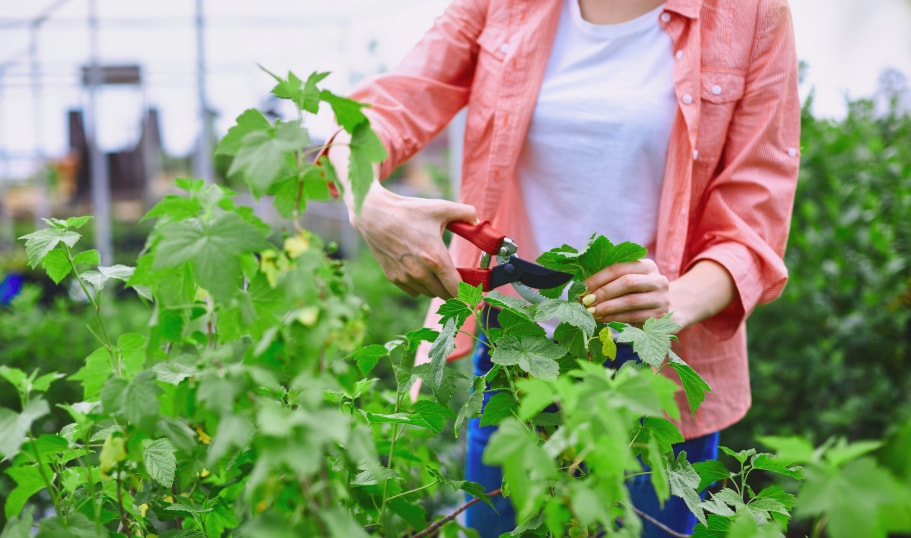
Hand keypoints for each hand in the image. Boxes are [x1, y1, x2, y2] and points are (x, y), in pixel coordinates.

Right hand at [351, 182, 477, 297]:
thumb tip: (479, 220)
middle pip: (445, 295)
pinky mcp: (394, 278)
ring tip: (437, 271)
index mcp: (436, 258)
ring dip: (437, 287)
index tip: (473, 293)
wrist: (373, 215)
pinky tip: (421, 271)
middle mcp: (421, 273)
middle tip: (458, 279)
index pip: (457, 289)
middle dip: (454, 289)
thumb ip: (466, 213)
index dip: (467, 294)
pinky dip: (421, 286)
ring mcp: (406, 277)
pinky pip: (415, 291)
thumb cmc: (408, 211)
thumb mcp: (440, 208)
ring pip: (430, 294)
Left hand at [581, 259, 669, 324]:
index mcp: (647, 266)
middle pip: (627, 282)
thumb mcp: (631, 282)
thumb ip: (612, 281)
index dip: (598, 278)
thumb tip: (581, 288)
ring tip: (591, 312)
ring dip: (607, 307)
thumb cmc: (641, 294)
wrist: (672, 310)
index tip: (581, 288)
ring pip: (630, 301)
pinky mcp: (661, 316)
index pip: (619, 268)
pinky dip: (614, 318)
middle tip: (585, 301)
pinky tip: (601, 319)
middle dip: (603, 292)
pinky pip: (633, 316)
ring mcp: (661, 298)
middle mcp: (657, 279)